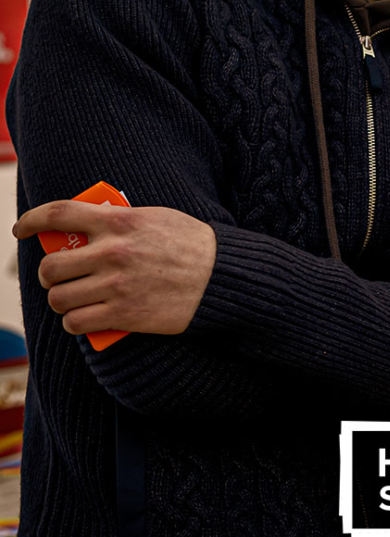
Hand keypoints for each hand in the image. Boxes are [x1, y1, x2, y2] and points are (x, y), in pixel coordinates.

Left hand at [13, 201, 216, 336]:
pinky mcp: (123, 315)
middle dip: (49, 274)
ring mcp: (115, 285)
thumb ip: (119, 219)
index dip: (31, 220)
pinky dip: (76, 322)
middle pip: (50, 266)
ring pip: (58, 298)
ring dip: (62, 300)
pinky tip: (87, 317)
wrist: (222, 277)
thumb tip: (85, 226)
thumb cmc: (191, 244)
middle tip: (60, 277)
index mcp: (119, 221)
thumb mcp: (156, 218)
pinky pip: (75, 323)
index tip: (21, 228)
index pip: (58, 214)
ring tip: (75, 299)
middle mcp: (112, 252)